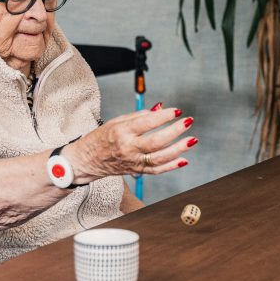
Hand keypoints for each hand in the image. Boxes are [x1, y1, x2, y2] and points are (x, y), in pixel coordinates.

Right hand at [68, 104, 194, 180]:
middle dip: (175, 131)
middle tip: (188, 121)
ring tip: (192, 140)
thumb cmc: (101, 138)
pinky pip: (157, 170)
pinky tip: (184, 159)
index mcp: (121, 133)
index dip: (164, 116)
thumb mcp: (117, 121)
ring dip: (178, 149)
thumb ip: (140, 116)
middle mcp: (128, 149)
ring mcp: (133, 162)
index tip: (177, 111)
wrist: (87, 160)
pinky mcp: (136, 171)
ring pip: (160, 158)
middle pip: (156, 141)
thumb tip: (160, 109)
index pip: (146, 123)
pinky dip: (172, 166)